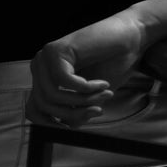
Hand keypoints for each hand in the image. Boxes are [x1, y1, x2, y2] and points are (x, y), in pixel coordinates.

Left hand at [26, 10, 148, 126]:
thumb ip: (74, 111)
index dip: (51, 125)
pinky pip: (64, 80)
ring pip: (53, 95)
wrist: (131, 37)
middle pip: (43, 106)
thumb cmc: (113, 64)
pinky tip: (103, 83)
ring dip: (83, 101)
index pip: (34, 110)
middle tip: (99, 110)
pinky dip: (86, 87)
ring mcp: (45, 57)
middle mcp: (39, 67)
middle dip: (74, 114)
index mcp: (45, 79)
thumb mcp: (90, 97)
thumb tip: (65, 126)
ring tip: (105, 94)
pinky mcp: (57, 50)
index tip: (73, 129)